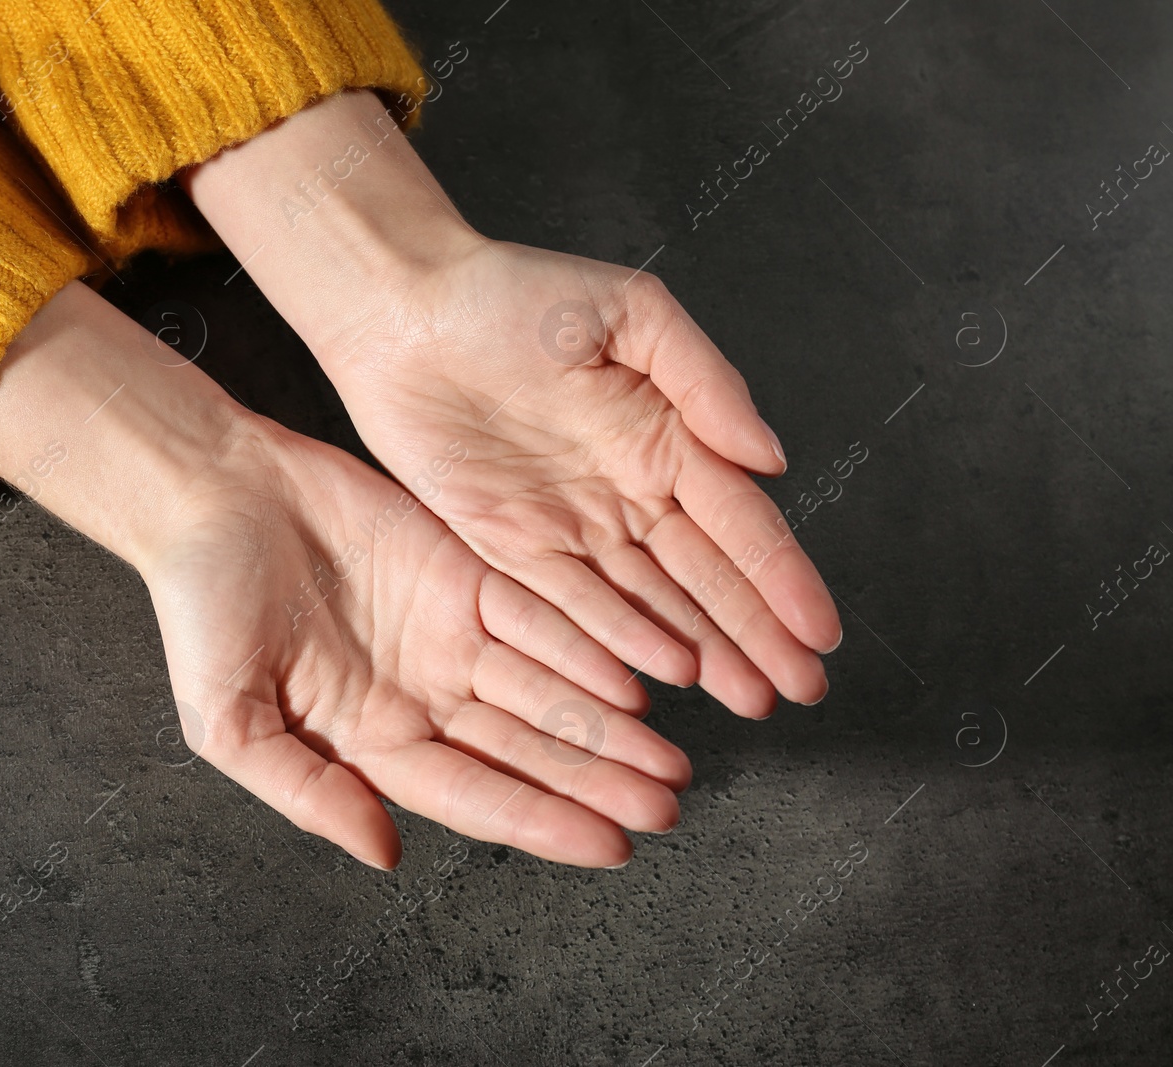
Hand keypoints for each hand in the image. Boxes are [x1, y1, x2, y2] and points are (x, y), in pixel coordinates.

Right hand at [0, 282, 691, 868]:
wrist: (209, 493)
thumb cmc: (200, 608)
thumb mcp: (229, 724)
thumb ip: (309, 793)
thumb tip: (386, 852)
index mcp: (371, 739)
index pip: (474, 793)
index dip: (542, 821)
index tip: (611, 846)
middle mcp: (423, 694)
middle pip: (526, 748)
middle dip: (596, 779)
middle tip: (668, 804)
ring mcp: (449, 632)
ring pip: (546, 686)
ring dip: (608, 722)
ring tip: (670, 755)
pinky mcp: (465, 570)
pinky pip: (538, 612)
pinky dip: (586, 643)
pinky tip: (637, 672)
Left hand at [181, 91, 841, 717]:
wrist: (402, 311)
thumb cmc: (512, 292)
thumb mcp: (630, 312)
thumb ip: (705, 381)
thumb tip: (771, 459)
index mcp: (663, 436)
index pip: (738, 522)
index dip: (782, 577)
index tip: (820, 631)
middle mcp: (624, 492)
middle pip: (702, 578)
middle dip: (755, 634)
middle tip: (800, 690)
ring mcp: (567, 525)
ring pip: (647, 603)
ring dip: (700, 651)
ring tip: (748, 698)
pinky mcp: (505, 545)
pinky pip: (567, 604)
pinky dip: (613, 640)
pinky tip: (659, 675)